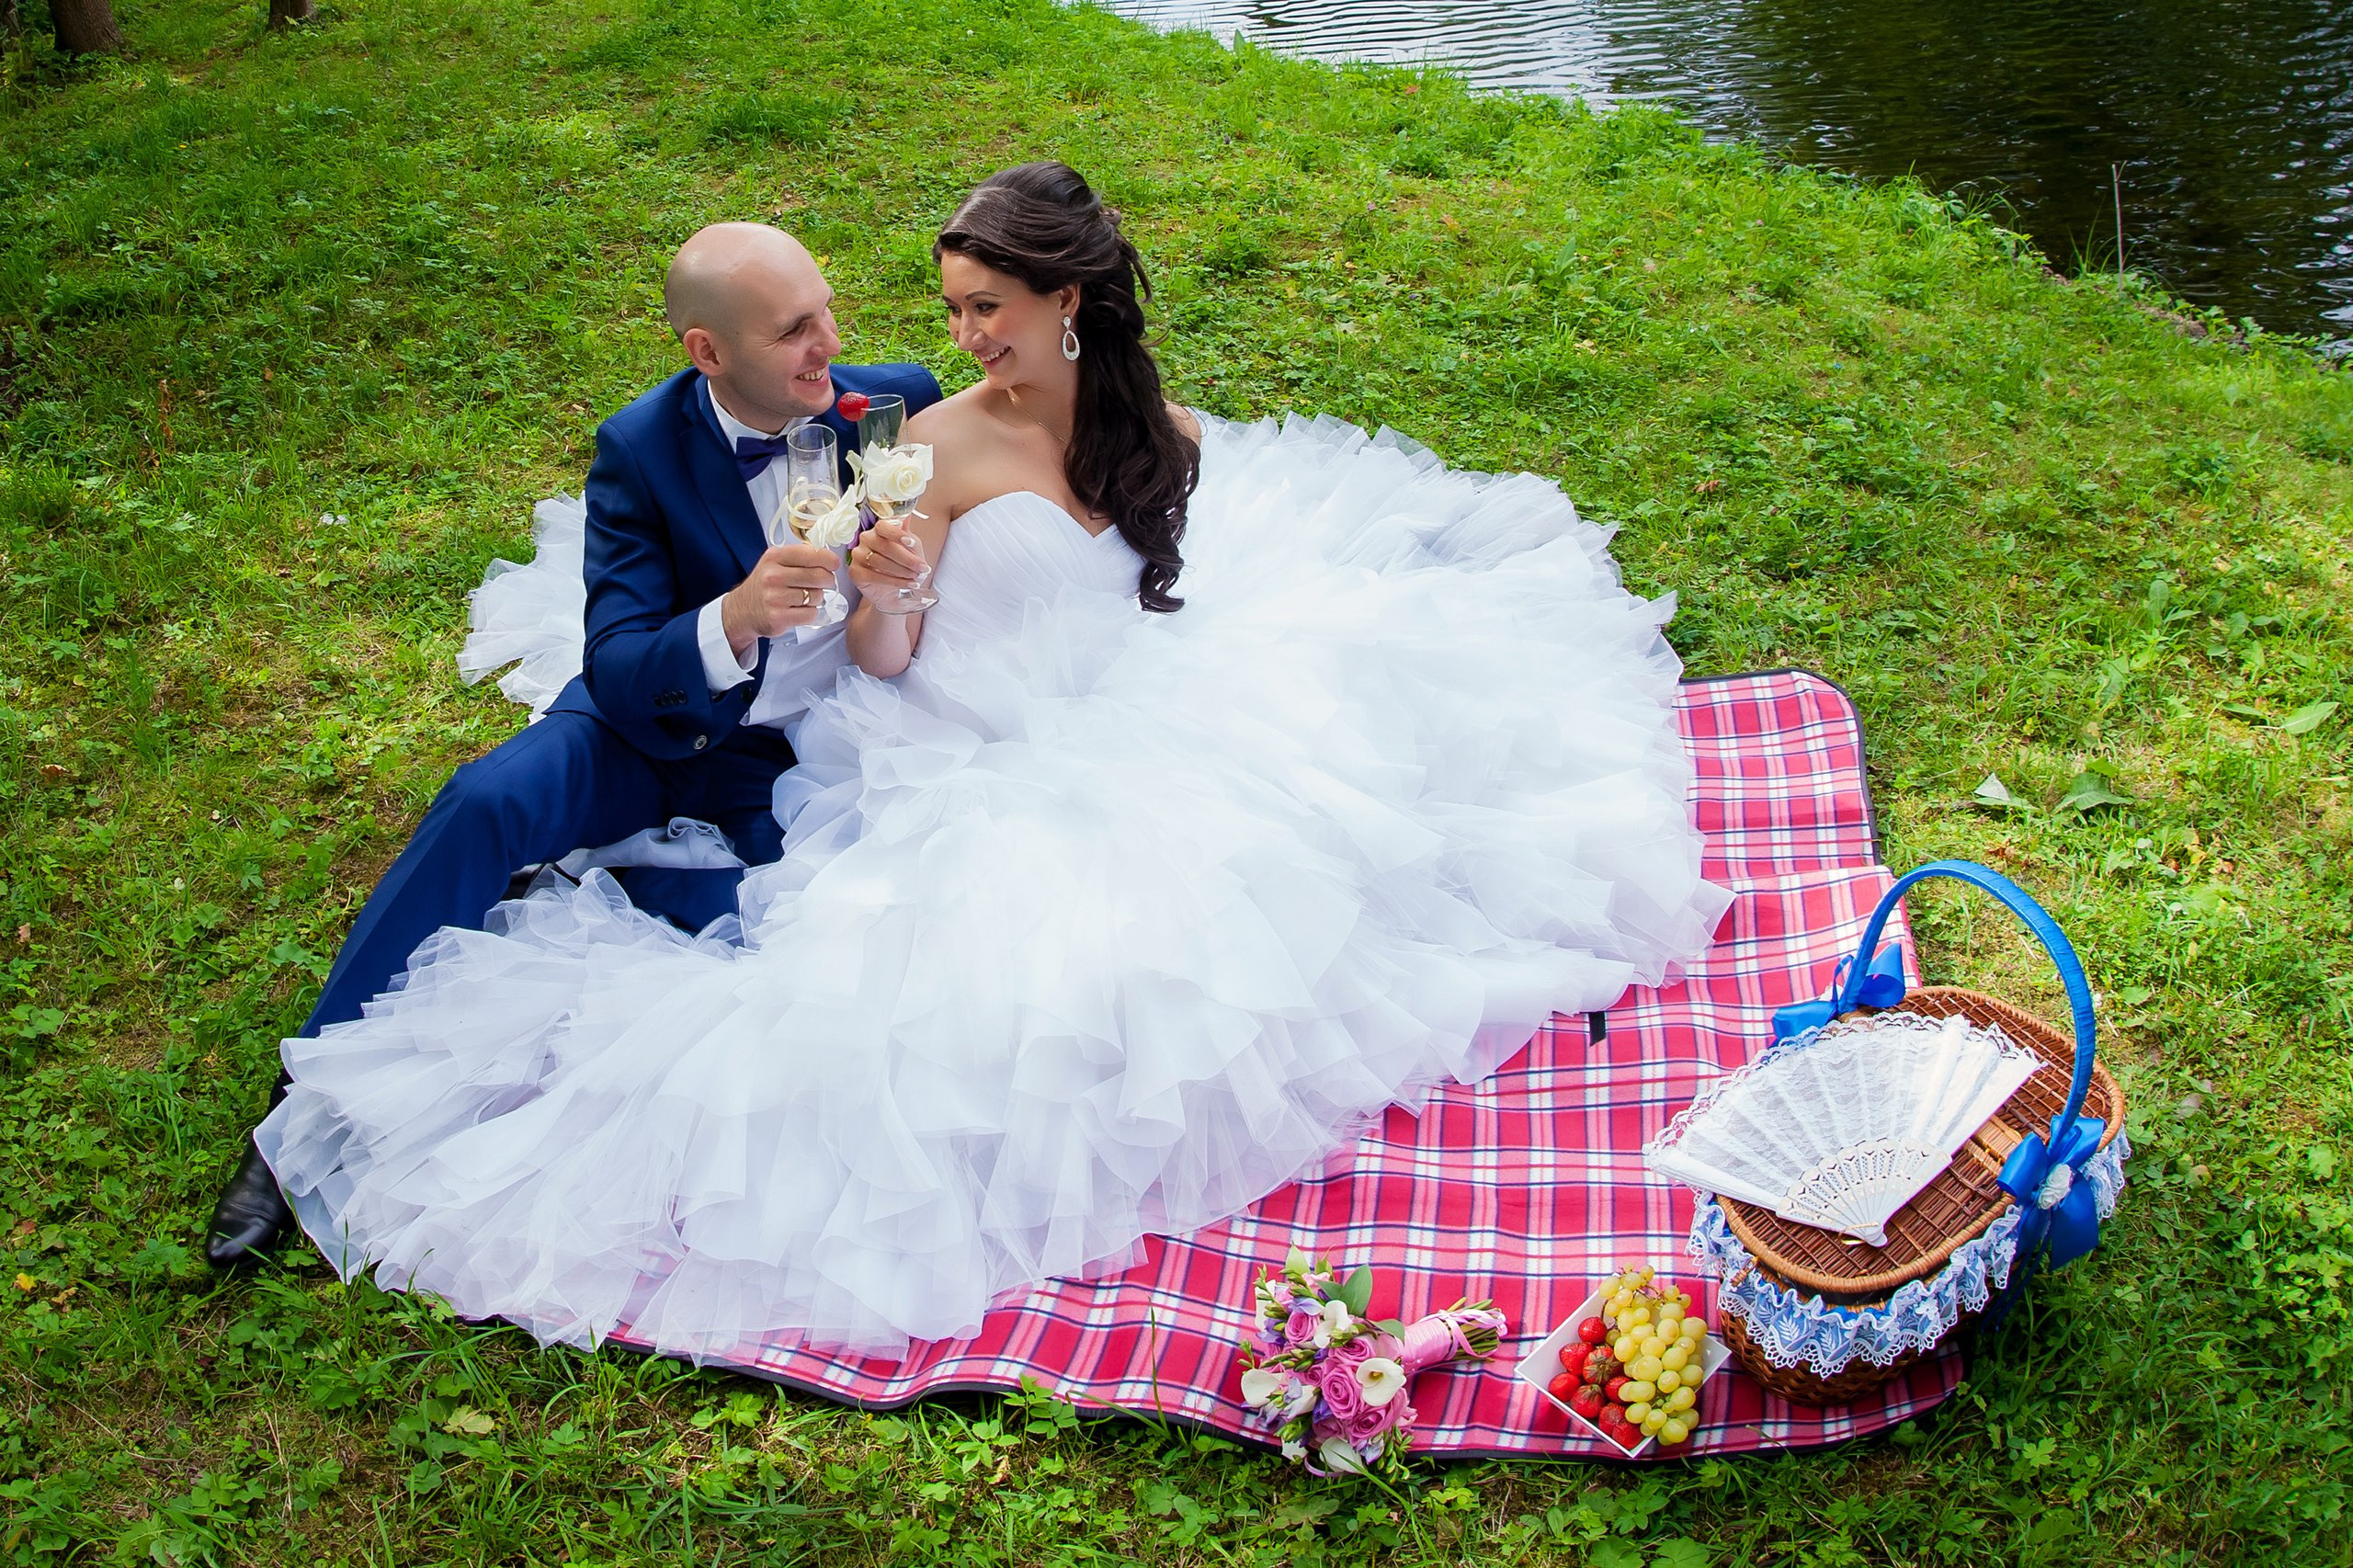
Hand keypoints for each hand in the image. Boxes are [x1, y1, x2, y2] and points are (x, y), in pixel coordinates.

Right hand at [721, 542, 839, 652]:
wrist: (741, 610)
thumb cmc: (762, 585)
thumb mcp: (773, 562)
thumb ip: (797, 556)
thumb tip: (826, 555)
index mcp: (774, 557)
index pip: (811, 554)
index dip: (828, 559)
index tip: (833, 563)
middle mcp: (773, 576)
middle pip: (819, 576)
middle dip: (828, 580)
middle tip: (826, 582)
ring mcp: (775, 597)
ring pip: (817, 596)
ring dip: (817, 598)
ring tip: (805, 597)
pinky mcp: (779, 617)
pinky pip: (810, 613)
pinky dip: (810, 612)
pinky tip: (800, 609)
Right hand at [848, 518, 927, 595]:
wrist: (891, 591)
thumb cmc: (901, 567)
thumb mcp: (911, 551)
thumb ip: (909, 537)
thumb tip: (908, 515)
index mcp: (878, 531)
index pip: (882, 526)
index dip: (896, 534)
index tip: (911, 543)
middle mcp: (865, 540)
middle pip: (884, 546)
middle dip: (907, 559)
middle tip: (922, 568)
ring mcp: (858, 555)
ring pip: (879, 562)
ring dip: (902, 571)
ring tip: (916, 577)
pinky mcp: (855, 572)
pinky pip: (874, 577)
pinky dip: (894, 582)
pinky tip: (908, 584)